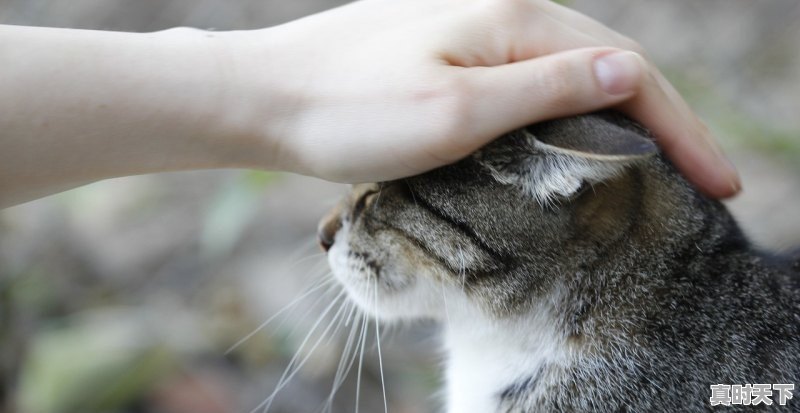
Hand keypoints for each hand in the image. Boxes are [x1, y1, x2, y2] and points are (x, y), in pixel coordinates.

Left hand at [224, 0, 738, 196]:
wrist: (268, 97)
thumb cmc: (349, 112)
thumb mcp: (456, 113)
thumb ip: (545, 90)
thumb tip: (628, 74)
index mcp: (513, 19)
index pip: (627, 71)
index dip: (680, 128)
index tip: (717, 182)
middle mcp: (502, 7)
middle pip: (608, 61)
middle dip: (665, 120)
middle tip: (705, 176)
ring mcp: (475, 24)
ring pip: (572, 66)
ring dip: (622, 111)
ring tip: (661, 159)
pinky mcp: (451, 46)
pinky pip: (531, 71)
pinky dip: (572, 104)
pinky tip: (581, 130)